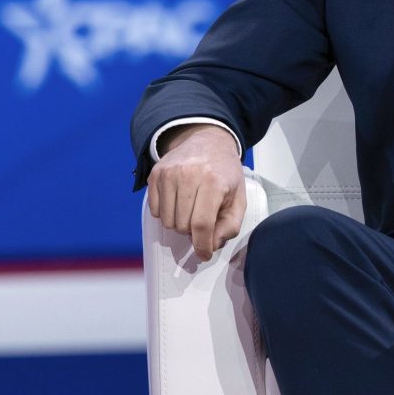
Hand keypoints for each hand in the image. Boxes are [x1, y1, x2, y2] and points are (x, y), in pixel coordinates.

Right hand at [147, 124, 245, 261]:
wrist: (208, 141)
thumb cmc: (224, 171)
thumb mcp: (238, 196)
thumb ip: (230, 225)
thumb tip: (212, 244)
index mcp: (213, 181)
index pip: (202, 224)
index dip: (202, 245)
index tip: (203, 254)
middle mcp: (189, 175)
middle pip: (182, 225)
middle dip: (193, 230)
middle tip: (202, 218)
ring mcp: (169, 173)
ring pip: (167, 221)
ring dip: (179, 223)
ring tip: (191, 209)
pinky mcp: (155, 174)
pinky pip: (155, 210)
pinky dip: (167, 213)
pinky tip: (179, 201)